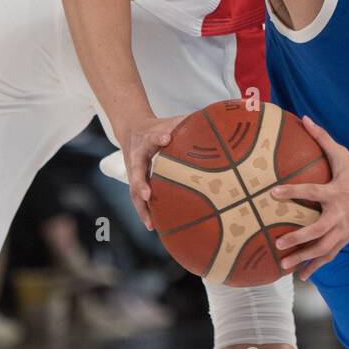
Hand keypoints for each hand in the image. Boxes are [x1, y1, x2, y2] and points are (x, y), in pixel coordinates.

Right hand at [120, 115, 187, 230]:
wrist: (132, 130)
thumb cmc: (158, 127)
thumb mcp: (170, 122)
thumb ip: (188, 124)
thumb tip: (216, 123)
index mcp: (147, 138)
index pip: (153, 136)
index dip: (159, 137)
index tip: (167, 138)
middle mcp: (137, 157)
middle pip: (136, 170)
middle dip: (141, 183)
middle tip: (148, 194)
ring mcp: (133, 171)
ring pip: (134, 190)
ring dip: (141, 206)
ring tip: (151, 223)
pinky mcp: (135, 181)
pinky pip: (138, 198)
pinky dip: (144, 211)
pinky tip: (153, 225)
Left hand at [272, 115, 348, 280]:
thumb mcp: (343, 155)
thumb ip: (322, 138)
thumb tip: (305, 118)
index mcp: (336, 192)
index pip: (311, 192)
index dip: (293, 192)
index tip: (273, 192)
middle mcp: (340, 214)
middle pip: (318, 230)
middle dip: (299, 237)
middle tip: (279, 243)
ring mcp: (344, 229)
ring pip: (323, 248)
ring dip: (303, 258)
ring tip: (284, 265)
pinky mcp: (346, 238)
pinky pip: (330, 255)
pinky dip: (316, 266)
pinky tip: (301, 276)